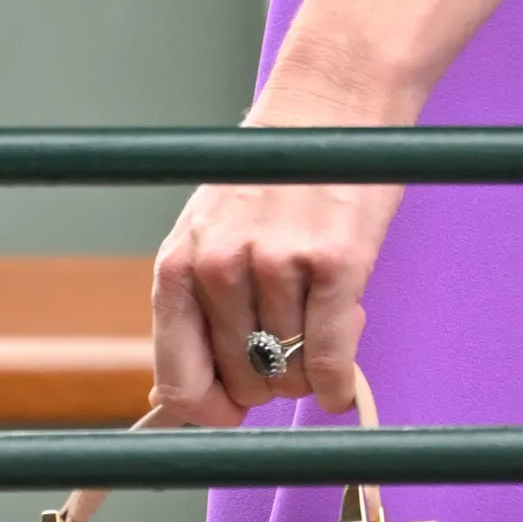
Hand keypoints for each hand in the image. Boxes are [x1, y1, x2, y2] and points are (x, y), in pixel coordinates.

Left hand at [55, 54, 411, 521]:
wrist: (331, 105)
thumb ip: (202, 311)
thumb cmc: (274, 177)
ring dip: (312, 367)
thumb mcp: (212, 235)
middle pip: (244, 384)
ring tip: (322, 316)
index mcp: (177, 266)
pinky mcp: (335, 264)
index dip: (208, 415)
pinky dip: (341, 382)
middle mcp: (218, 268)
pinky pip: (333, 360)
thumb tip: (208, 404)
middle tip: (294, 340)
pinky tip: (346, 381)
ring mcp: (276, 266)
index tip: (233, 417)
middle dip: (272, 379)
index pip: (176, 384)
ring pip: (293, 375)